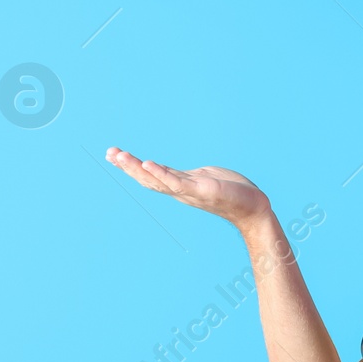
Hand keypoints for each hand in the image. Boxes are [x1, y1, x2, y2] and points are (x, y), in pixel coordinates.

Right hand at [106, 147, 271, 231]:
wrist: (253, 208)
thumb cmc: (231, 193)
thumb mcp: (202, 179)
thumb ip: (183, 176)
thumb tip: (167, 171)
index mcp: (179, 186)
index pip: (149, 175)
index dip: (131, 166)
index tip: (113, 155)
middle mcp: (180, 191)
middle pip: (147, 178)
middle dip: (127, 166)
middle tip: (109, 153)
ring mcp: (189, 192)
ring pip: (158, 180)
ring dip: (137, 169)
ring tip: (121, 156)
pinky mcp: (202, 190)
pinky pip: (177, 182)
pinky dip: (161, 174)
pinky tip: (148, 163)